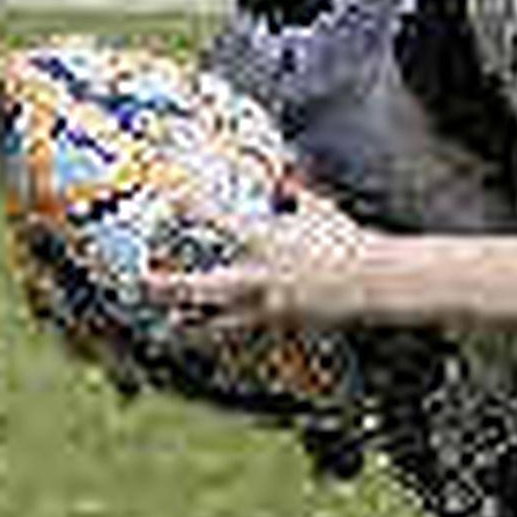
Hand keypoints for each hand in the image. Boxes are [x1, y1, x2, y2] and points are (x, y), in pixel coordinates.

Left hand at [151, 186, 381, 332]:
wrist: (374, 283)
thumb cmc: (348, 241)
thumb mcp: (320, 210)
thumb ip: (296, 193)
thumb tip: (285, 174)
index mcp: (266, 242)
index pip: (216, 219)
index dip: (188, 204)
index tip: (167, 193)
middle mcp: (257, 278)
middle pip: (196, 288)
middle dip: (164, 287)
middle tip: (141, 281)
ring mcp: (266, 308)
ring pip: (212, 325)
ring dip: (186, 327)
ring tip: (165, 328)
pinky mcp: (278, 327)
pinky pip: (241, 334)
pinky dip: (222, 338)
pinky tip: (210, 342)